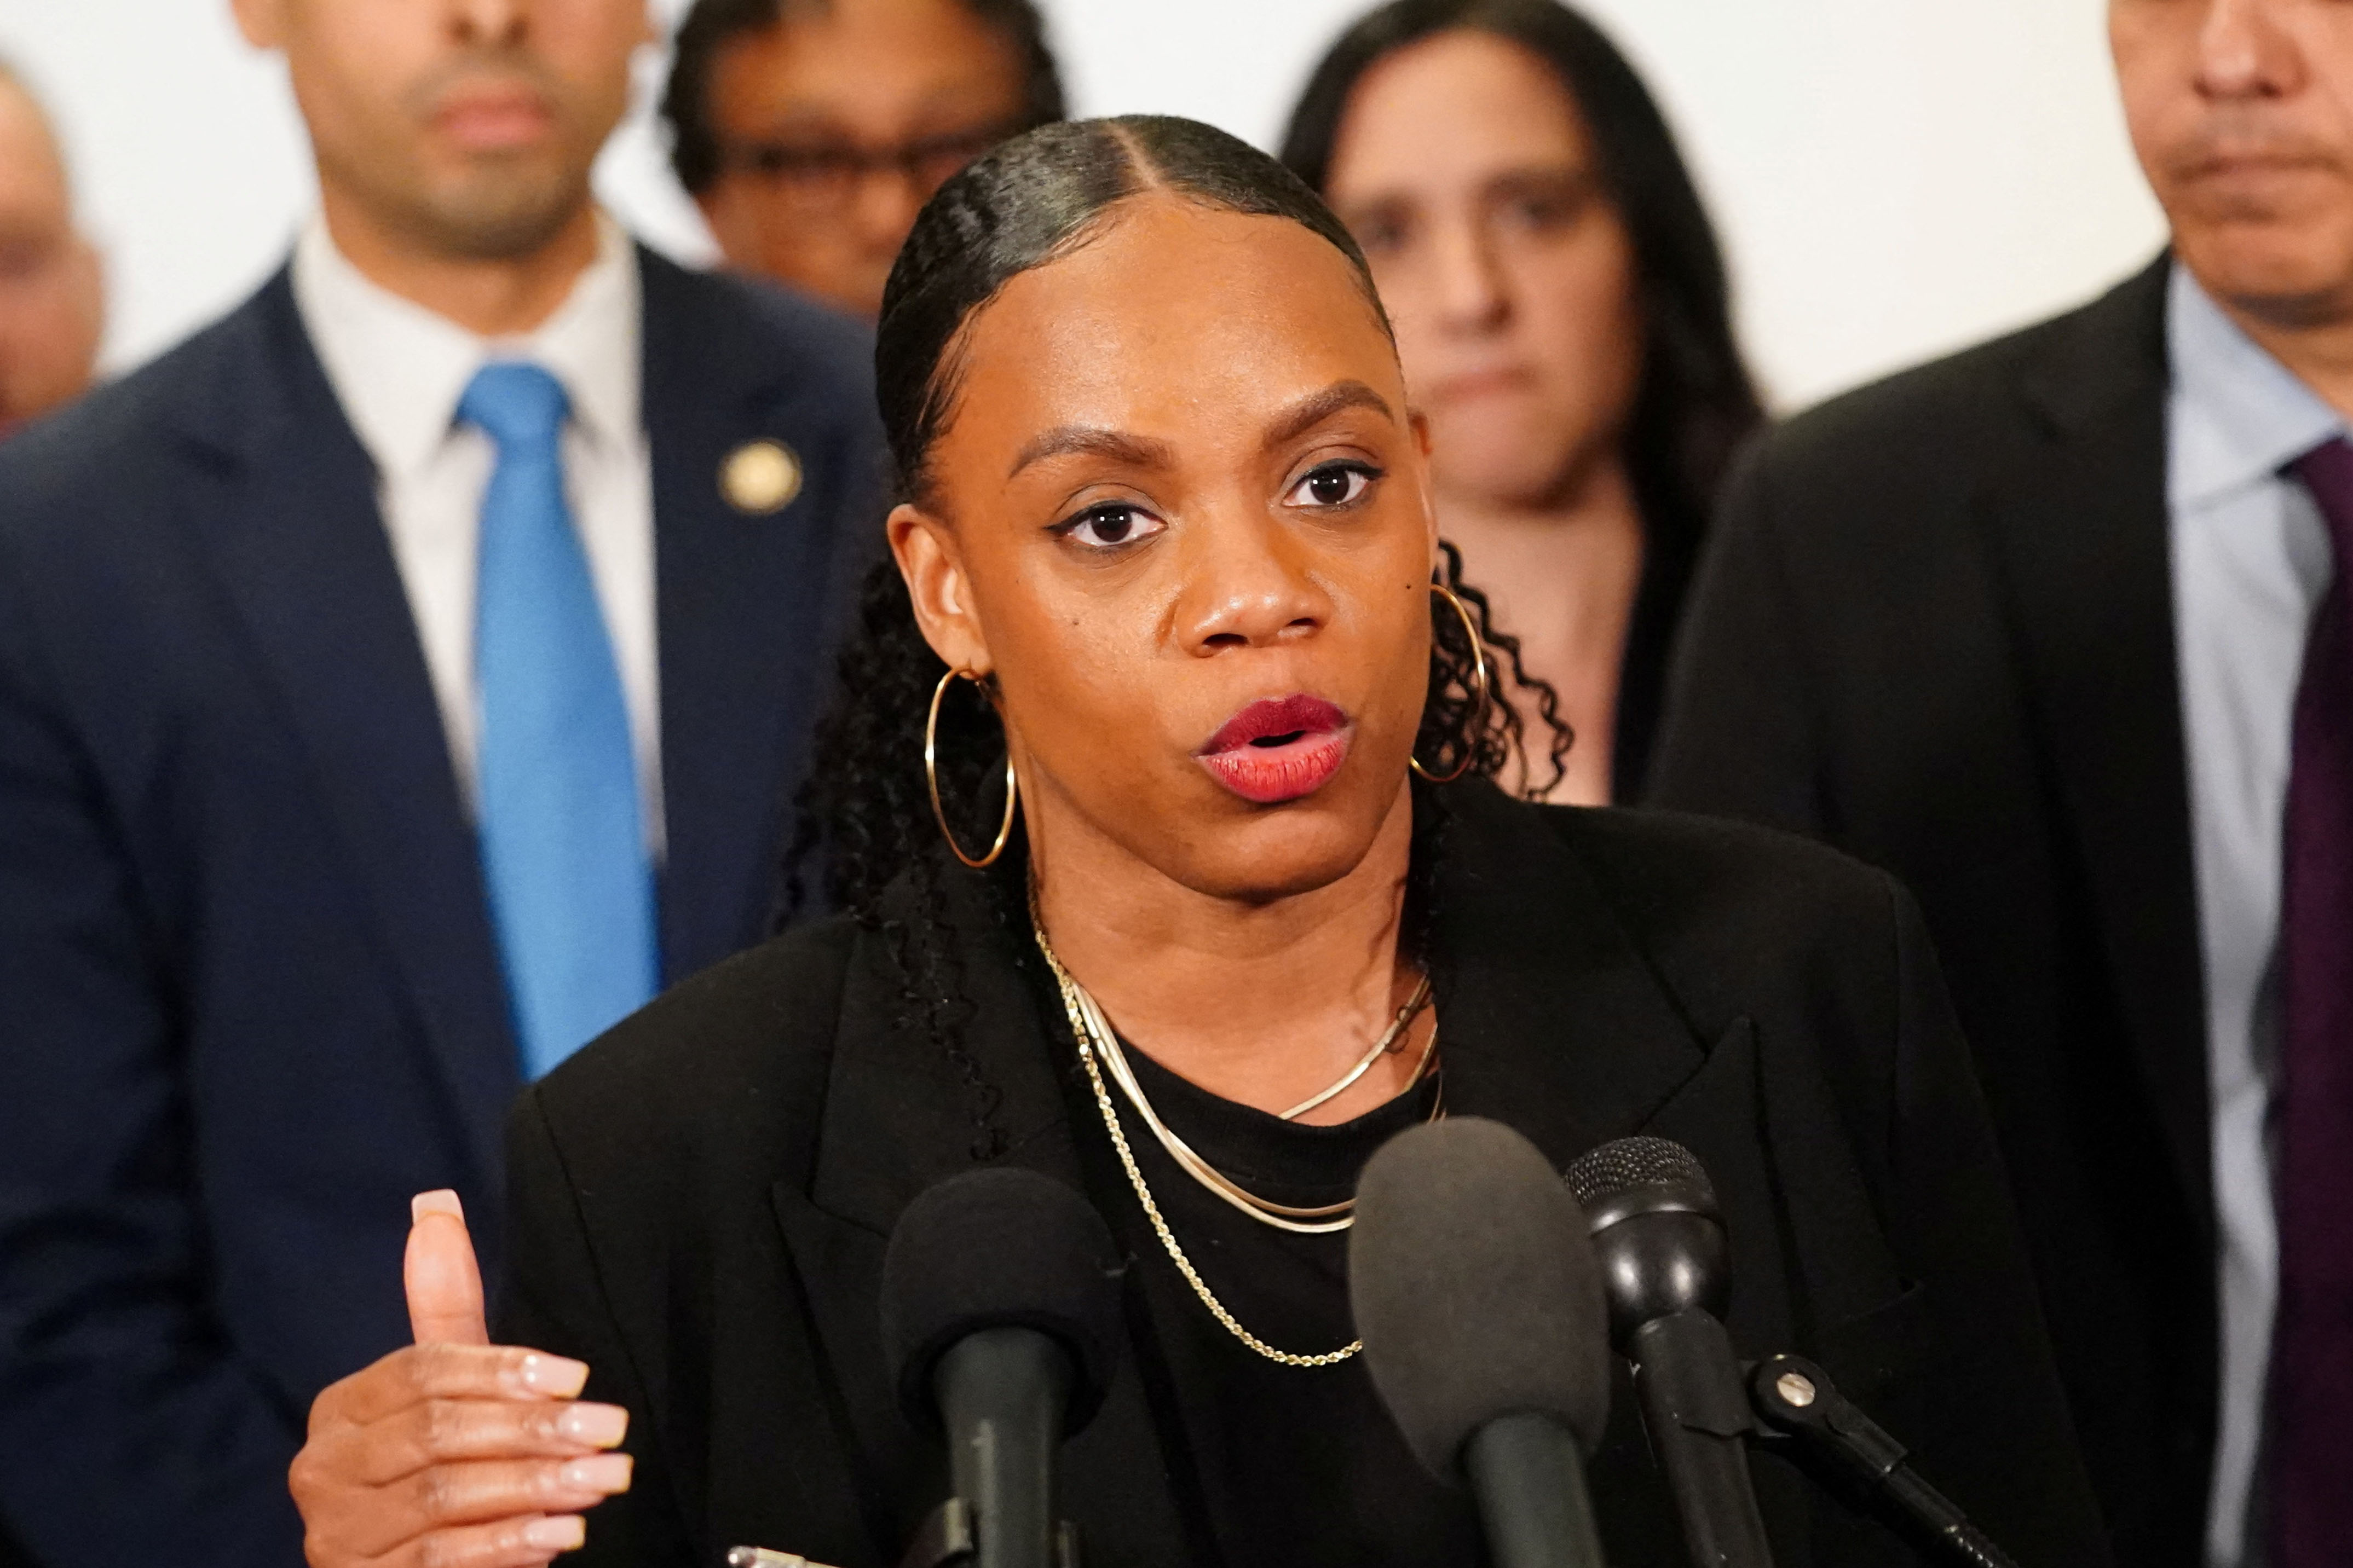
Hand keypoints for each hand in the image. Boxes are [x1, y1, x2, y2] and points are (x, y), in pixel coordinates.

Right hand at [289, 1191, 634, 1565]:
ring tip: (601, 1479)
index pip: (421, 1371)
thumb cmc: (437, 1470)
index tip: (577, 1376)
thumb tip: (436, 1207)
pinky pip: (437, 1561)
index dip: (501, 1370)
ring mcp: (334, 1535)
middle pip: (435, 1434)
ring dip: (534, 1488)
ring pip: (442, 1499)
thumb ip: (445, 1307)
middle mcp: (323, 1468)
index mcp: (342, 1409)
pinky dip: (506, 1547)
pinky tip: (560, 1535)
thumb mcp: (446, 1389)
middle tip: (609, 1432)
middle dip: (532, 1432)